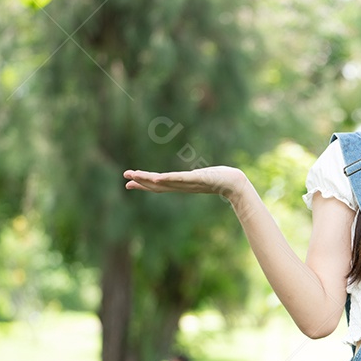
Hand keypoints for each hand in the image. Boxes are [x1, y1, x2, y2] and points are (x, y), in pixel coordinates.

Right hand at [123, 166, 246, 201]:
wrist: (234, 183)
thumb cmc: (221, 180)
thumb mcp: (203, 177)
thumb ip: (195, 177)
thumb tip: (194, 174)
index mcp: (182, 185)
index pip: (158, 186)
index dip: (143, 184)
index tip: (129, 182)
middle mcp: (182, 186)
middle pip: (157, 185)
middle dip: (141, 181)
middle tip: (125, 177)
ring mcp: (188, 184)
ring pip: (164, 183)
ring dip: (148, 179)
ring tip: (134, 175)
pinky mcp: (196, 179)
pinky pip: (179, 179)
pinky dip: (168, 179)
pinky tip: (157, 177)